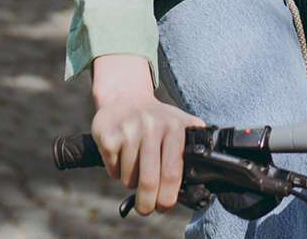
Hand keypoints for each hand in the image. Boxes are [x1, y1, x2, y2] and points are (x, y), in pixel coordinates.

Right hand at [90, 53, 203, 214]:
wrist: (125, 97)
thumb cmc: (158, 121)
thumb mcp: (181, 127)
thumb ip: (192, 153)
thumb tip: (199, 190)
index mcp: (174, 127)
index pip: (172, 173)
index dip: (168, 198)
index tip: (164, 206)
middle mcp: (151, 126)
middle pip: (149, 181)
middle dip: (147, 204)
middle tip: (145, 209)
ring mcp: (128, 130)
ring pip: (129, 179)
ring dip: (132, 184)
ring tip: (135, 168)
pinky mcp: (108, 136)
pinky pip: (114, 171)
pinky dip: (117, 172)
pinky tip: (122, 155)